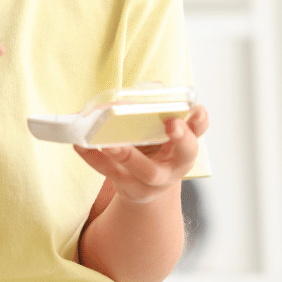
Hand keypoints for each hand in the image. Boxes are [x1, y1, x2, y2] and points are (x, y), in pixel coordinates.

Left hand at [73, 104, 208, 204]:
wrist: (145, 189)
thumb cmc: (153, 150)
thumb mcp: (159, 133)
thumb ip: (153, 111)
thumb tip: (135, 92)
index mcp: (185, 144)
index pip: (199, 129)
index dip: (199, 119)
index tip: (195, 108)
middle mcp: (176, 164)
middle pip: (185, 153)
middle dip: (180, 138)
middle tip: (171, 124)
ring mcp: (154, 179)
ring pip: (146, 170)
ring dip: (127, 154)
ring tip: (109, 144)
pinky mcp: (131, 187)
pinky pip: (112, 173)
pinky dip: (94, 159)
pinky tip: (82, 147)